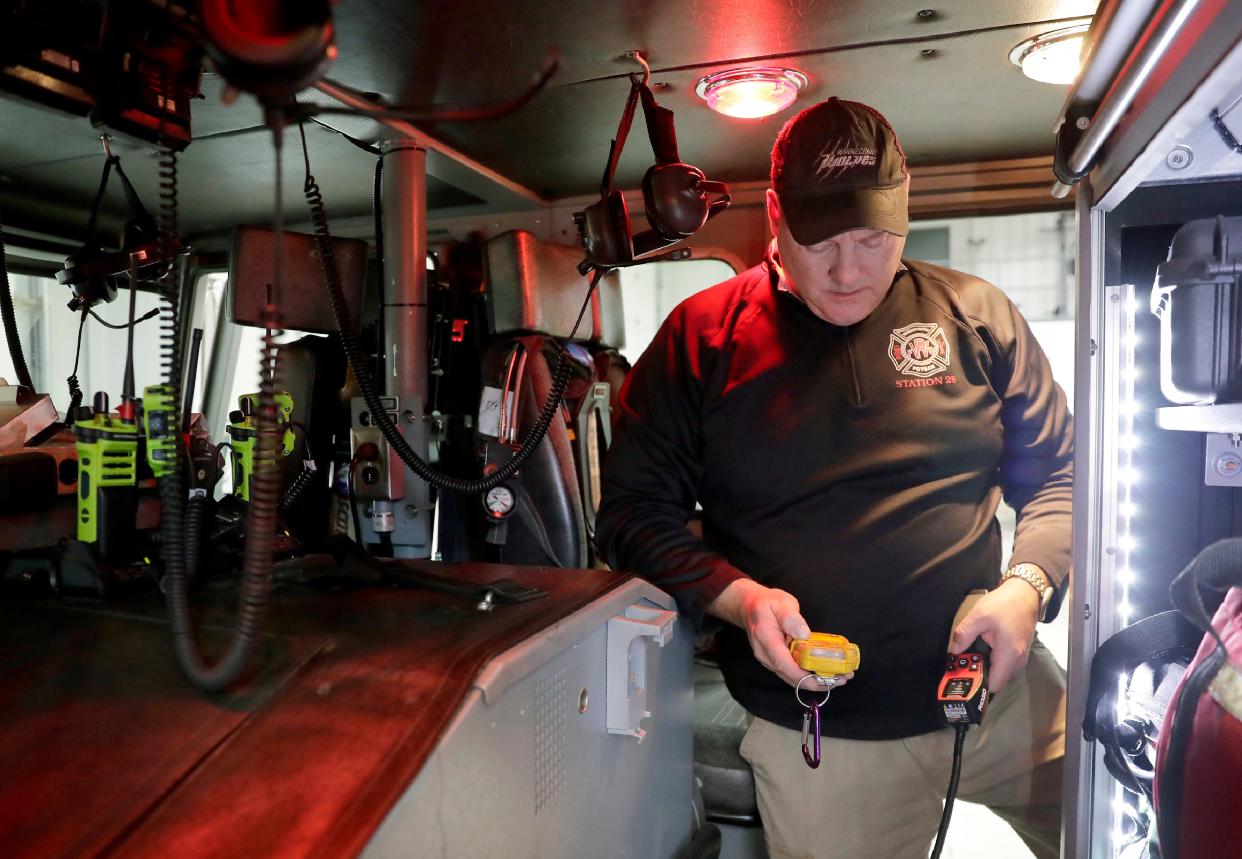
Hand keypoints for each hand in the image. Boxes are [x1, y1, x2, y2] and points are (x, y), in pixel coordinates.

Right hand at [707, 578, 852, 688]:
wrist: (749, 606)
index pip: (785, 665)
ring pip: (793, 678)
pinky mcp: (777, 660)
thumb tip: (804, 635)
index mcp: (766, 640)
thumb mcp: (780, 603)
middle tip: (842, 678)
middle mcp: (766, 655)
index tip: (827, 678)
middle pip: (791, 677)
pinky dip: (810, 674)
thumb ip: (790, 618)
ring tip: (840, 677)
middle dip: (817, 682)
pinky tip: (826, 671)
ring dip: (816, 681)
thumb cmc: (766, 603)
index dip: (805, 677)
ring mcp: (770, 660)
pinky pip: (793, 672)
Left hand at [949, 579, 1039, 692]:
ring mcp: (1020, 658)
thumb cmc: (1005, 603)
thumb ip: (965, 634)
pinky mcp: (1018, 652)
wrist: (1026, 593)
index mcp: (1009, 654)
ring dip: (984, 666)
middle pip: (995, 680)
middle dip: (977, 674)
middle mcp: (1018, 661)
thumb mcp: (979, 615)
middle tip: (960, 664)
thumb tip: (954, 651)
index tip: (960, 677)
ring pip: (998, 672)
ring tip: (968, 654)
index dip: (976, 684)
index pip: (993, 685)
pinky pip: (1002, 664)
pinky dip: (991, 660)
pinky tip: (980, 648)